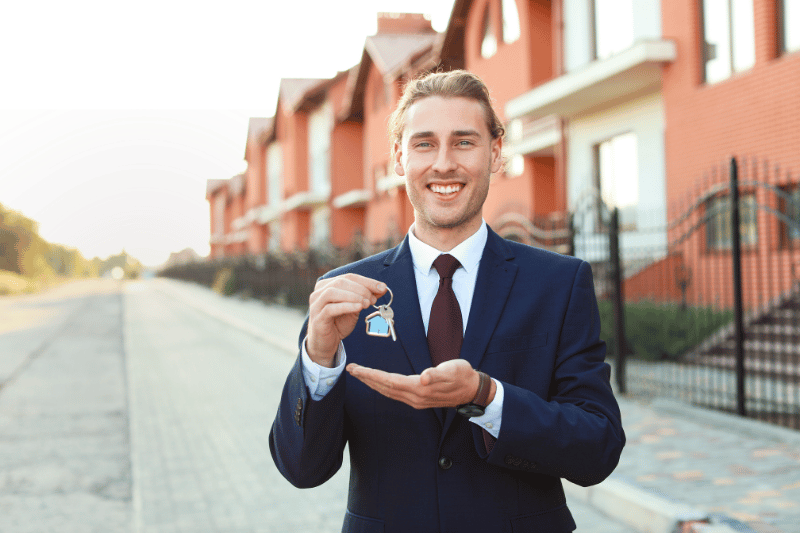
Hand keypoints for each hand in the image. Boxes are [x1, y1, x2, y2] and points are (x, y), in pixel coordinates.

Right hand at [307, 274, 386, 366]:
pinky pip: (331, 308)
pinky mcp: (317, 318)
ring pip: (333, 292)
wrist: (326, 343)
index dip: (367, 281)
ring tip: (367, 303)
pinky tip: (358, 308)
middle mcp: (319, 292)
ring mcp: (316, 304)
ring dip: (354, 296)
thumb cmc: (339, 323)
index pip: (349, 277)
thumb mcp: (355, 308)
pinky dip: (347, 306)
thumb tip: (381, 288)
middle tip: (373, 299)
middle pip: (341, 282)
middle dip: (361, 289)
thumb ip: (366, 297)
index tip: (382, 287)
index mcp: (327, 285)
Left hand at [346, 359, 480, 408]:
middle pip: (384, 388)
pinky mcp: (418, 399)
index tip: (357, 368)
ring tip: (359, 374)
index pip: (389, 381)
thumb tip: (424, 378)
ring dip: (372, 383)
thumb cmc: (463, 375)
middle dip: (366, 379)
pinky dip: (382, 387)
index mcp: (420, 389)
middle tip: (350, 368)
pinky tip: (377, 383)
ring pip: (388, 392)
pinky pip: (394, 394)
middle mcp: (415, 398)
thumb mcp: (453, 370)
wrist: (473, 389)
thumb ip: (438, 374)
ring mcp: (416, 400)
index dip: (372, 375)